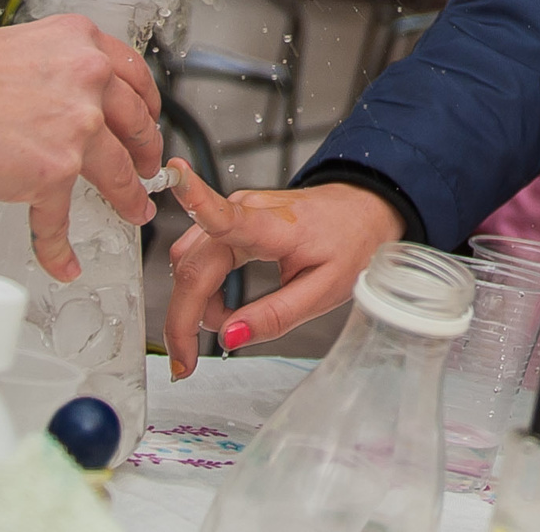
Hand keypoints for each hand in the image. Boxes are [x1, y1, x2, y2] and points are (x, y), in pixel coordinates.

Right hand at [0, 14, 163, 281]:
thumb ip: (50, 72)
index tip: (147, 119)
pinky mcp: (52, 174)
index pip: (133, 76)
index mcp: (79, 44)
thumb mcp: (20, 48)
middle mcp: (88, 83)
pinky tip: (64, 262)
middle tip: (147, 167)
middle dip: (146, 152)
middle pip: (137, 125)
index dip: (146, 104)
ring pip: (118, 173)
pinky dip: (61, 246)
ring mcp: (76, 130)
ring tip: (133, 211)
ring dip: (129, 198)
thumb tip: (53, 101)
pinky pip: (59, 219)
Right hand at [161, 163, 403, 378]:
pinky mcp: (231, 219)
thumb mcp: (324, 292)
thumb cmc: (350, 244)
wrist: (364, 210)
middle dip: (182, 319)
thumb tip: (229, 337)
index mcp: (275, 225)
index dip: (195, 199)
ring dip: (193, 304)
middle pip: (192, 267)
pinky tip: (226, 306)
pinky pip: (197, 258)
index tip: (175, 177)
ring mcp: (236, 211)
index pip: (227, 215)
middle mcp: (246, 210)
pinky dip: (202, 290)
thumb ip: (275, 316)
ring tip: (229, 324)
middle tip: (185, 363)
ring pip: (188, 264)